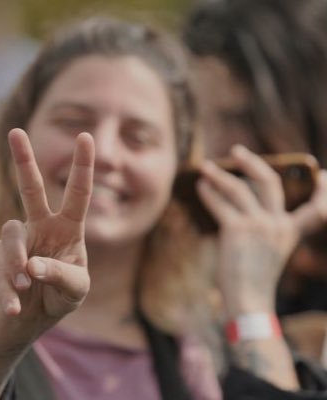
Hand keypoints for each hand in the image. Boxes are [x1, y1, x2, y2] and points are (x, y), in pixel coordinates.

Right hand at [0, 128, 93, 326]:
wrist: (37, 314)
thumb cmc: (64, 294)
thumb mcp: (75, 289)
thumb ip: (61, 276)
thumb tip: (31, 265)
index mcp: (69, 228)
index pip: (78, 193)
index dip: (83, 166)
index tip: (86, 136)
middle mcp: (43, 226)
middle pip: (31, 189)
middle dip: (24, 161)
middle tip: (16, 132)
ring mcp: (20, 239)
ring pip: (11, 231)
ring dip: (16, 260)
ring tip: (25, 285)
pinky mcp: (0, 256)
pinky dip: (6, 289)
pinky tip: (14, 308)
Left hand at [197, 145, 326, 316]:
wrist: (247, 301)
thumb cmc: (253, 277)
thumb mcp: (267, 251)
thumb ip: (263, 228)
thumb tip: (241, 202)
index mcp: (290, 230)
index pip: (314, 207)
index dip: (322, 191)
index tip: (324, 176)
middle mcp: (278, 223)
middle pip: (268, 181)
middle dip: (251, 162)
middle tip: (236, 150)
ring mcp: (259, 225)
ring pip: (238, 188)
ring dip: (219, 175)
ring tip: (204, 167)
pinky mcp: (237, 230)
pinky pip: (220, 204)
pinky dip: (208, 194)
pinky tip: (200, 187)